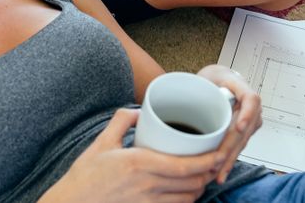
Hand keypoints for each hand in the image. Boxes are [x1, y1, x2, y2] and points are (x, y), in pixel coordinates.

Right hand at [41, 108, 221, 202]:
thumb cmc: (84, 175)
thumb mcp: (101, 141)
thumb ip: (123, 120)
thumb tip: (141, 111)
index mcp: (138, 163)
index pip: (185, 166)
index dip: (208, 161)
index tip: (219, 153)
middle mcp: (147, 185)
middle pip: (192, 183)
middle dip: (209, 173)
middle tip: (215, 162)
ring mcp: (147, 202)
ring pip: (187, 198)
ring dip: (199, 188)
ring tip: (203, 176)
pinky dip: (186, 200)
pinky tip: (186, 192)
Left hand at [197, 64, 262, 183]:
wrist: (220, 81)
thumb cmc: (213, 78)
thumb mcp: (207, 77)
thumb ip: (200, 87)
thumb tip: (188, 100)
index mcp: (243, 89)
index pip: (251, 101)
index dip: (246, 114)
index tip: (239, 127)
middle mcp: (251, 107)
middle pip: (244, 129)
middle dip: (230, 147)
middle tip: (217, 160)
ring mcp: (250, 121)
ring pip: (241, 142)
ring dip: (229, 159)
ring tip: (218, 173)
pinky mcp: (244, 133)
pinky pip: (238, 148)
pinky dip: (228, 161)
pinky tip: (220, 173)